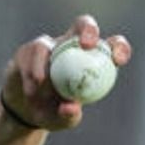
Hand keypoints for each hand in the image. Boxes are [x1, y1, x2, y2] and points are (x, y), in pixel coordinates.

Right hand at [0, 14, 131, 130]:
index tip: (118, 60)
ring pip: (48, 43)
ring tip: (40, 89)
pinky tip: (31, 91)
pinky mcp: (28, 50)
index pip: (112, 46)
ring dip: (45, 66)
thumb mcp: (62, 120)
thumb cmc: (53, 113)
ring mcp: (49, 46)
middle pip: (83, 24)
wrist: (24, 110)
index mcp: (93, 61)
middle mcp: (71, 47)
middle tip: (86, 45)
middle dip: (89, 30)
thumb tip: (71, 107)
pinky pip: (31, 55)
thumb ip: (69, 115)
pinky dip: (32, 72)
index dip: (120, 48)